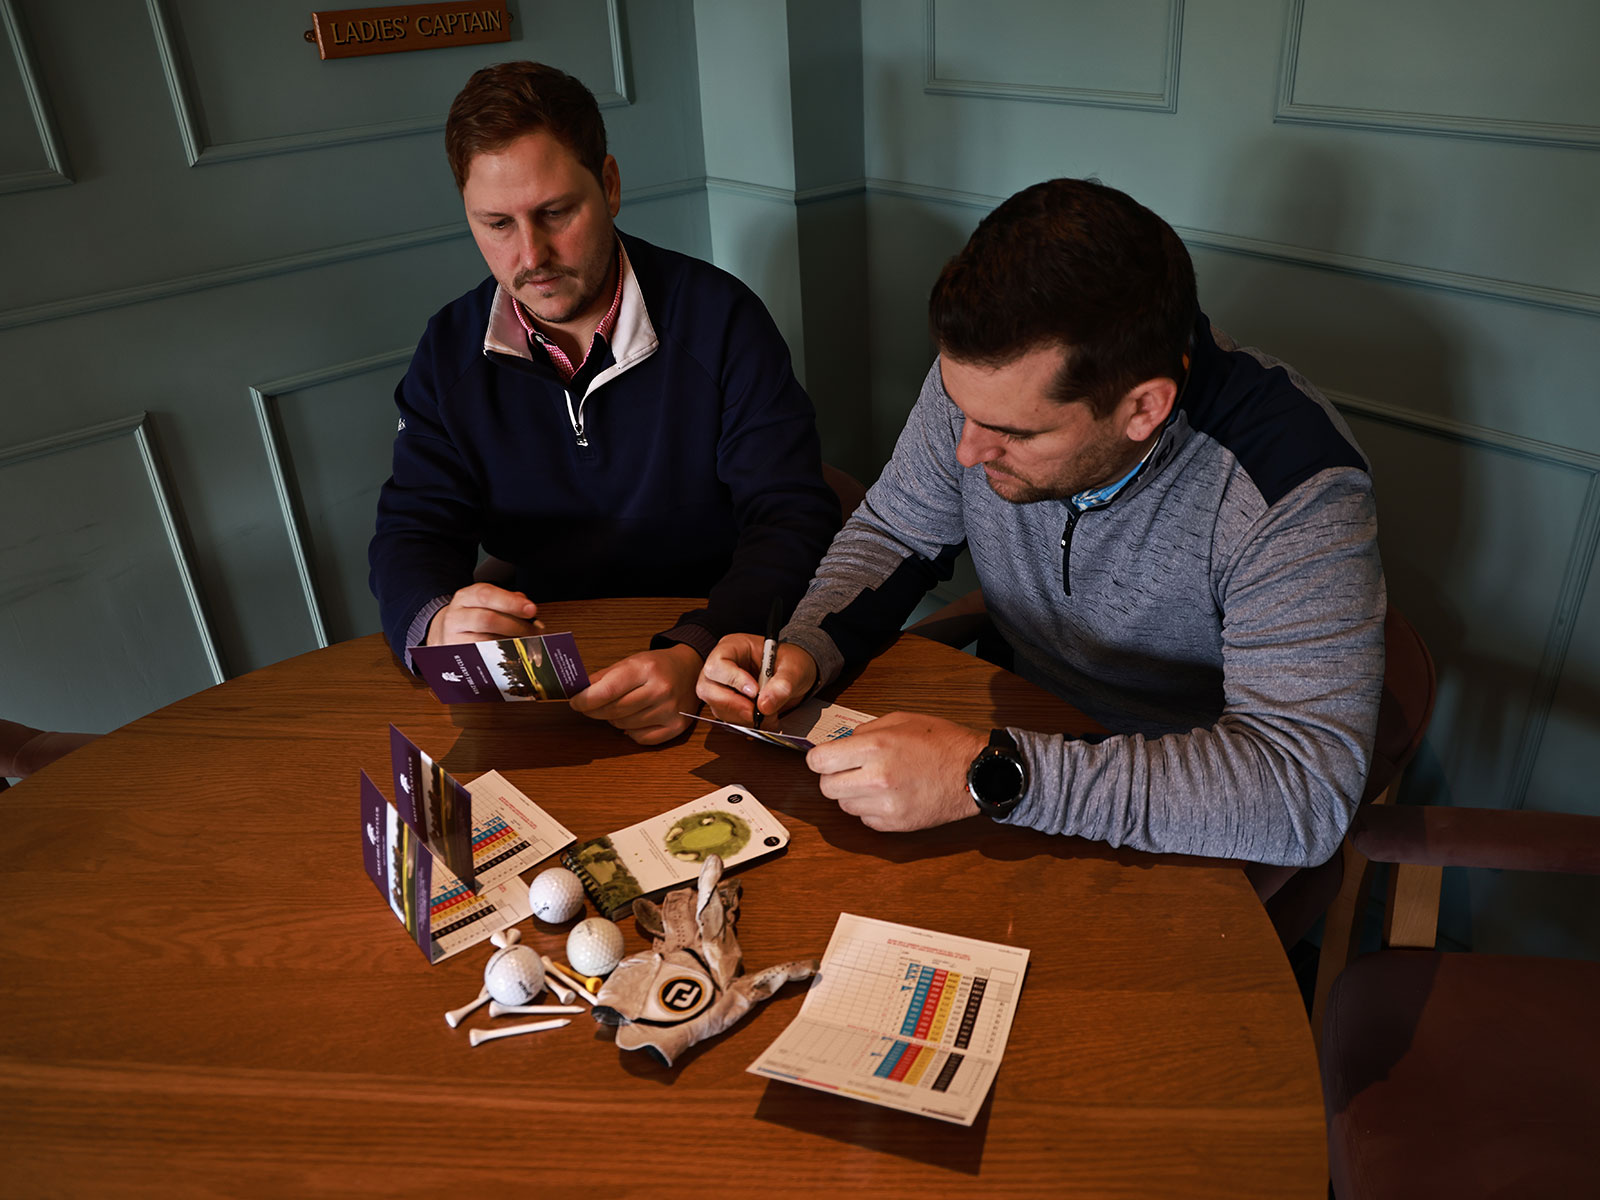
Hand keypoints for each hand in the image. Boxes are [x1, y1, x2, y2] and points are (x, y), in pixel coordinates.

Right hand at [426, 583, 543, 645]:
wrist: (446, 632)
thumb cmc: (476, 615)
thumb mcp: (489, 601)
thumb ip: (509, 601)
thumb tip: (528, 607)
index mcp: (466, 597)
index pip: (486, 595)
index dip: (510, 602)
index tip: (531, 609)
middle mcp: (456, 616)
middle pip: (487, 620)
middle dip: (516, 626)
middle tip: (534, 631)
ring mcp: (453, 638)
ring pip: (485, 641)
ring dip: (512, 643)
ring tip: (528, 643)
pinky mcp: (458, 656)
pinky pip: (482, 657)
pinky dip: (502, 655)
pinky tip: (514, 653)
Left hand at [570, 644, 702, 745]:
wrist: (691, 669)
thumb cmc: (658, 666)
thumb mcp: (631, 661)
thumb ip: (604, 677)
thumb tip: (580, 693)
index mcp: (647, 669)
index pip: (608, 690)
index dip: (586, 700)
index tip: (575, 702)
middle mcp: (661, 690)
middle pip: (614, 711)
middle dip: (595, 710)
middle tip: (589, 707)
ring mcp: (670, 711)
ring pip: (624, 726)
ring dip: (614, 719)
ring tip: (619, 708)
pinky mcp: (676, 727)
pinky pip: (640, 738)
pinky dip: (631, 731)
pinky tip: (633, 719)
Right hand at [696, 634, 817, 725]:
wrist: (797, 676)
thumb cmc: (792, 663)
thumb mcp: (794, 668)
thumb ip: (783, 683)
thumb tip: (764, 705)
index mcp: (733, 647)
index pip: (718, 664)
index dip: (733, 680)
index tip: (755, 692)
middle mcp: (722, 667)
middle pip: (707, 688)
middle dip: (731, 704)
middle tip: (756, 712)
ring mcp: (723, 687)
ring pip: (716, 707)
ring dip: (741, 717)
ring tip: (768, 715)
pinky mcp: (729, 704)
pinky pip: (728, 718)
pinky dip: (746, 723)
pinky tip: (765, 719)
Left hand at [806, 713, 985, 831]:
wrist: (975, 772)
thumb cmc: (942, 743)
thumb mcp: (901, 720)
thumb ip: (865, 732)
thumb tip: (841, 744)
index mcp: (875, 748)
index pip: (819, 762)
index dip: (819, 759)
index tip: (826, 759)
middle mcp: (876, 778)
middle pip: (826, 787)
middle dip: (834, 777)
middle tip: (850, 770)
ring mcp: (886, 805)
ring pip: (844, 806)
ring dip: (853, 794)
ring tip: (875, 782)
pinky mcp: (895, 825)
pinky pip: (865, 820)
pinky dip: (871, 810)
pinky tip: (889, 796)